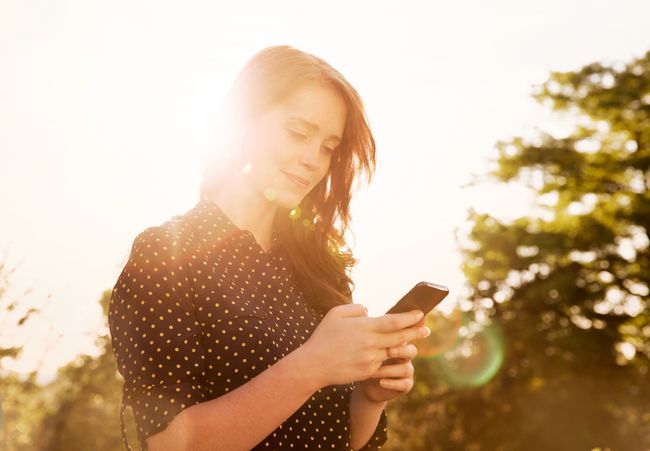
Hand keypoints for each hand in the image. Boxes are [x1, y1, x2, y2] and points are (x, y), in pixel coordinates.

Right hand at [301, 305, 427, 388]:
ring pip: (395, 352)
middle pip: (400, 337)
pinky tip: (396, 355)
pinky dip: (391, 359)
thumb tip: (369, 312)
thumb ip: (355, 308)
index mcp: (364, 327)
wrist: (314, 366)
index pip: (394, 321)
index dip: (410, 317)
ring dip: (406, 347)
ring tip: (413, 343)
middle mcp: (371, 344)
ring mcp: (371, 360)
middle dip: (416, 332)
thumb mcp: (335, 313)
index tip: (420, 313)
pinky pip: (384, 364)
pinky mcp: (368, 372)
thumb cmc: (323, 337)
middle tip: (426, 329)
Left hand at [357, 340, 420, 403]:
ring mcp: (407, 371)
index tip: (389, 334)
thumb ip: (372, 339)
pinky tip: (381, 382)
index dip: (402, 334)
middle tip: (388, 351)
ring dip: (389, 370)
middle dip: (401, 351)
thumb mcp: (367, 349)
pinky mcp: (406, 385)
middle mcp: (405, 356)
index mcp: (398, 344)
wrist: (367, 383)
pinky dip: (392, 383)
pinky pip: (404, 384)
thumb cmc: (365, 360)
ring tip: (373, 372)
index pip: (405, 336)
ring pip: (406, 369)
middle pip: (412, 350)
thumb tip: (365, 321)